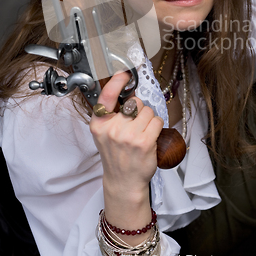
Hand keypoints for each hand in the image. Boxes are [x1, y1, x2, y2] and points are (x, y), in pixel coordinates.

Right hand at [90, 71, 163, 203]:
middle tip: (135, 126)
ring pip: (148, 111)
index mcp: (99, 124)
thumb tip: (128, 94)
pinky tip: (150, 137)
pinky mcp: (143, 142)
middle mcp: (112, 129)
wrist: (123, 181)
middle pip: (135, 103)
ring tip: (142, 133)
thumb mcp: (104, 134)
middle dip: (139, 110)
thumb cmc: (116, 156)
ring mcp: (128, 136)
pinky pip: (156, 121)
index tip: (124, 73)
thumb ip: (111, 115)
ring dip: (149, 119)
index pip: (107, 96)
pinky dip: (157, 126)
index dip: (116, 81)